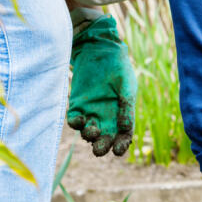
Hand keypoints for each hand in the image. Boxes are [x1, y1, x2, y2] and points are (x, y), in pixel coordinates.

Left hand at [67, 14, 136, 156]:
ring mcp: (91, 111)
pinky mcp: (76, 104)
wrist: (99, 50)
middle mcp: (107, 116)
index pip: (124, 135)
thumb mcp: (126, 86)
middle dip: (102, 146)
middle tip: (100, 148)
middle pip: (105, 138)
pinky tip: (79, 121)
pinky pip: (75, 120)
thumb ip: (126, 106)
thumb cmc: (118, 67)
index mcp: (123, 114)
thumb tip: (126, 129)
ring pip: (89, 132)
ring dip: (89, 136)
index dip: (121, 145)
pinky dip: (76, 124)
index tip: (118, 151)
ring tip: (92, 130)